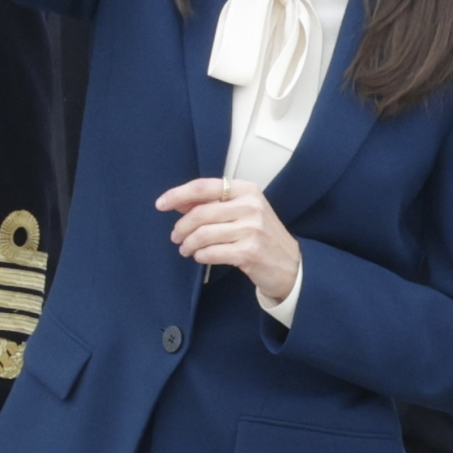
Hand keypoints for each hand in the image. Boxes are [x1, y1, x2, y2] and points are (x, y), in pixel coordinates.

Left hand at [156, 176, 302, 301]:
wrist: (292, 265)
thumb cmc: (262, 235)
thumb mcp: (243, 211)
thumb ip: (212, 204)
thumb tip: (178, 202)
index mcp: (246, 189)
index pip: (202, 187)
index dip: (177, 195)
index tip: (161, 204)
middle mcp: (250, 205)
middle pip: (199, 213)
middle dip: (181, 227)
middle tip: (175, 237)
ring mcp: (251, 229)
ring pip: (203, 234)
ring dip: (188, 244)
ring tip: (186, 249)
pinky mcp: (250, 252)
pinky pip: (211, 252)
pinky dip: (201, 255)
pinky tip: (201, 256)